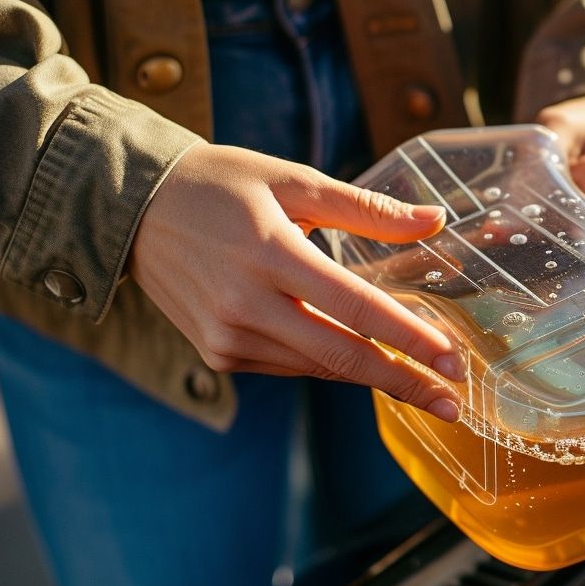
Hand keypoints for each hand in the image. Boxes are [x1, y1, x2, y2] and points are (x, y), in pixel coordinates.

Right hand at [128, 143, 465, 420]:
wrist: (130, 208)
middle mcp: (246, 304)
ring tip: (422, 385)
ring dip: (372, 377)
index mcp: (271, 253)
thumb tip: (435, 219)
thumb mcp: (294, 181)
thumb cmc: (221, 185)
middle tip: (453, 403)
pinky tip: (361, 360)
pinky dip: (328, 363)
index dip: (411, 339)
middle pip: (343, 356)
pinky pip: (290, 366)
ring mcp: (227, 336)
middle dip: (404, 382)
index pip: (357, 308)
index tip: (454, 363)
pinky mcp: (218, 354)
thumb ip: (368, 210)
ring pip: (319, 367)